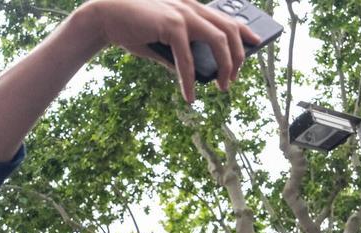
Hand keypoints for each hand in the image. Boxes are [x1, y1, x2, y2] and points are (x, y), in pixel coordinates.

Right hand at [76, 0, 259, 101]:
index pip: (226, 17)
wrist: (104, 16)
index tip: (256, 42)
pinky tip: (189, 95)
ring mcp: (183, 13)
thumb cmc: (132, 28)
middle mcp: (191, 6)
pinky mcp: (171, 24)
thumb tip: (194, 76)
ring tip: (222, 87)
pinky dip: (190, 80)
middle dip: (238, 57)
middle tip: (233, 79)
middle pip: (230, 29)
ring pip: (219, 40)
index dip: (244, 30)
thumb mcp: (162, 42)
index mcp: (190, 6)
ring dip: (225, 67)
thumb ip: (179, 54)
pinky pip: (188, 58)